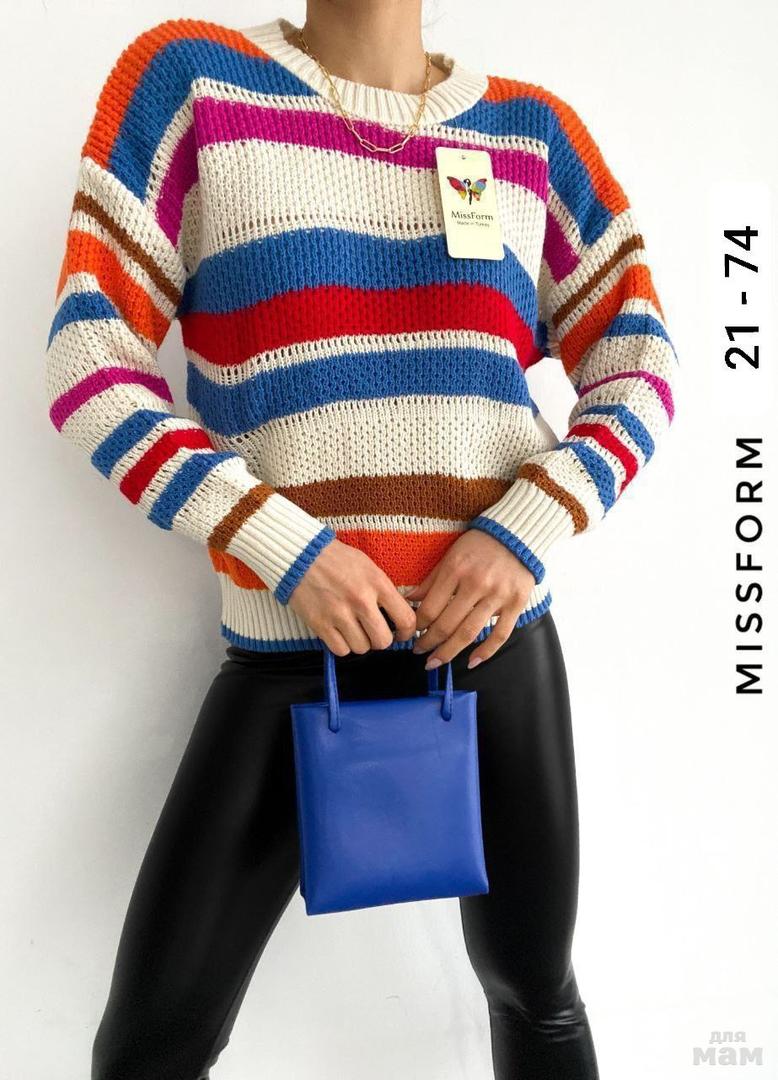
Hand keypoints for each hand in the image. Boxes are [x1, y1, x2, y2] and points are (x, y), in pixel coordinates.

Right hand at [287, 538, 416, 654]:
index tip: (402, 634)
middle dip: (381, 640)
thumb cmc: (337, 560)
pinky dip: (342, 645)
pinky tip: (340, 633)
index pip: (406, 619)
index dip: (408, 632)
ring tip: (354, 630)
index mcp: (377, 583)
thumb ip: (384, 590)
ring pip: (362, 648)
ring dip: (360, 642)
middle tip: (375, 632)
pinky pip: (340, 650)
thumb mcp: (369, 567)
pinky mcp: (320, 624)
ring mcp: (339, 614)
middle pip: (383, 640)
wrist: (302, 555)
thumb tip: (398, 615)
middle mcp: (360, 600)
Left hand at [404, 529, 535, 669]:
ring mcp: (498, 595)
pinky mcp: (516, 603)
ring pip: (470, 633)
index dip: (417, 625)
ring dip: (449, 652)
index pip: (430, 607)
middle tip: (419, 652)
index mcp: (456, 570)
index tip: (410, 633)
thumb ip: (431, 580)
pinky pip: (500, 634)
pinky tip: (471, 662)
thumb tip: (409, 600)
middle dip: (428, 643)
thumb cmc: (479, 544)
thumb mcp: (451, 555)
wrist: (518, 533)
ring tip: (435, 661)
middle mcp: (476, 584)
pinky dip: (486, 651)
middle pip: (447, 624)